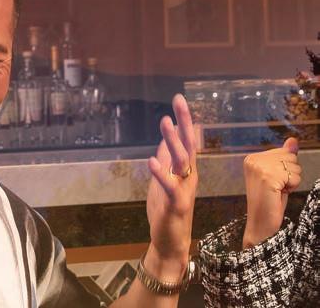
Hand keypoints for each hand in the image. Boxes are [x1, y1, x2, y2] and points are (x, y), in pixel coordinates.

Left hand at [145, 94, 197, 280]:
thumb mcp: (164, 178)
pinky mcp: (176, 204)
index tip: (179, 99)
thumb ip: (166, 159)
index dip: (183, 120)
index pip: (187, 139)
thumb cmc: (167, 208)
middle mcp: (188, 175)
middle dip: (184, 122)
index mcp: (186, 169)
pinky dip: (161, 173)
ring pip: (181, 161)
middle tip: (179, 101)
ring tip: (165, 122)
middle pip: (188, 144)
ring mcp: (184, 189)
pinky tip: (152, 160)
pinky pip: (169, 187)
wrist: (170, 242)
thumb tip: (167, 137)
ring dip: (173, 141)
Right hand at [242, 137, 300, 248]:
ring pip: (294, 166)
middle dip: (290, 174)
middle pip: (290, 157)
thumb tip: (293, 140)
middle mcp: (253, 160)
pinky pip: (294, 176)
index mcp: (252, 158)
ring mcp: (259, 167)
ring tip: (277, 191)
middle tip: (276, 188)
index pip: (284, 152)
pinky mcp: (268, 177)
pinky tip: (279, 193)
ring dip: (291, 181)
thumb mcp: (278, 175)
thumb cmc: (269, 201)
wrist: (260, 224)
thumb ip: (284, 156)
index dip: (285, 169)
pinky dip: (292, 186)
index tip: (274, 182)